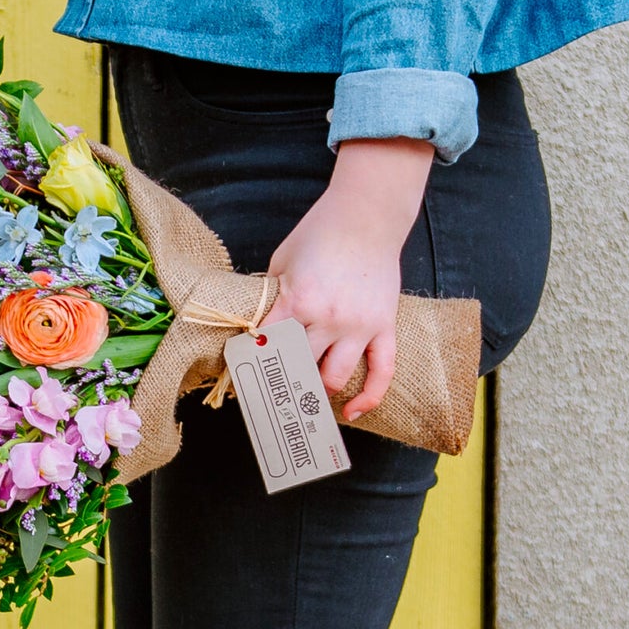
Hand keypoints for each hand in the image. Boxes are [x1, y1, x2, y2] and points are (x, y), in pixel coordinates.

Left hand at [261, 137, 433, 419]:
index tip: (243, 376)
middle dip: (282, 382)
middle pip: (299, 368)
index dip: (252, 363)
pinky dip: (369, 397)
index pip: (267, 346)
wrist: (366, 216)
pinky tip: (353, 412)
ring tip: (305, 395)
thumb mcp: (281, 261)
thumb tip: (257, 328)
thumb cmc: (319, 234)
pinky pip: (382, 372)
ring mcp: (359, 326)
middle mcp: (328, 319)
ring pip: (335, 378)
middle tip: (271, 394)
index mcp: (297, 301)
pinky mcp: (384, 327)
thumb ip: (271, 296)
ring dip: (317, 390)